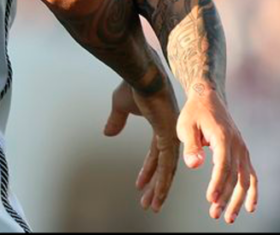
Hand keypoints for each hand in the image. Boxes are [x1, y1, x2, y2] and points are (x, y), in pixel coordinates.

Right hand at [104, 80, 179, 212]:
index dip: (147, 171)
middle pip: (163, 166)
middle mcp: (169, 134)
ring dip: (159, 189)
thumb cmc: (133, 85)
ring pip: (167, 170)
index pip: (154, 155)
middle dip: (154, 186)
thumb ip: (116, 120)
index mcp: (160, 127)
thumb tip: (108, 133)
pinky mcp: (169, 137)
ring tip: (152, 206)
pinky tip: (159, 193)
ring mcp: (171, 136)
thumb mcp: (120, 106)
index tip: (140, 185)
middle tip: (148, 203)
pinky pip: (167, 164)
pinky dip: (162, 180)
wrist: (141, 74)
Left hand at [178, 83, 257, 223]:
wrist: (208, 98)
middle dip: (226, 198)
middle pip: (236, 177)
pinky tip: (249, 207)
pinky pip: (251, 175)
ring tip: (227, 217)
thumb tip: (194, 165)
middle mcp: (237, 145)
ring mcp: (242, 150)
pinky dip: (252, 191)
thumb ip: (190, 146)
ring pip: (245, 180)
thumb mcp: (185, 126)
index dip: (217, 184)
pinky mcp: (242, 153)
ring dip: (237, 199)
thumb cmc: (193, 113)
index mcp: (223, 138)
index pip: (222, 166)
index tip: (211, 199)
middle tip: (216, 214)